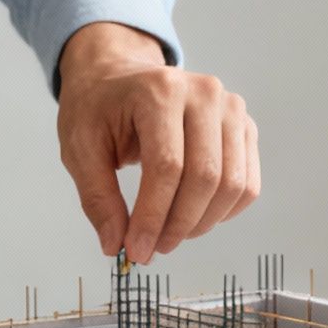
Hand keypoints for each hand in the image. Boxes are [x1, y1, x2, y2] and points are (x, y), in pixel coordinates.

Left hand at [56, 22, 259, 263]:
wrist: (119, 77)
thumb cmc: (99, 108)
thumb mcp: (80, 147)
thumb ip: (97, 197)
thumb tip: (114, 244)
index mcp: (159, 91)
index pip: (167, 166)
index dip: (153, 217)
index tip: (135, 249)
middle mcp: (204, 93)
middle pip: (205, 177)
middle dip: (178, 225)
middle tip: (152, 249)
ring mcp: (230, 109)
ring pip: (232, 185)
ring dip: (202, 223)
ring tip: (170, 235)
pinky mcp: (243, 127)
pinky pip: (248, 183)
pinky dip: (224, 212)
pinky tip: (194, 218)